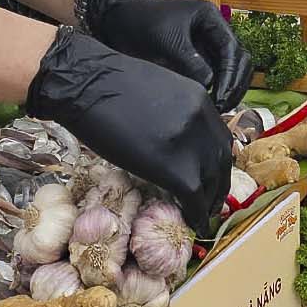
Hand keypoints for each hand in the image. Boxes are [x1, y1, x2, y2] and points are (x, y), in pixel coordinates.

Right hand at [26, 29, 233, 225]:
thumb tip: (173, 137)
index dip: (218, 162)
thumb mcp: (157, 90)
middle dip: (219, 184)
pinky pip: (193, 196)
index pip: (219, 137)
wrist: (84, 83)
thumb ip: (175, 111)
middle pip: (221, 160)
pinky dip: (196, 214)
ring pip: (212, 181)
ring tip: (203, 216)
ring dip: (209, 202)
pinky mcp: (173, 166)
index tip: (212, 176)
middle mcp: (202, 119)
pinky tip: (193, 224)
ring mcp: (189, 142)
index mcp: (199, 99)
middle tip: (212, 202)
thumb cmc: (106, 83)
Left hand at [85, 0, 253, 111]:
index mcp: (210, 17)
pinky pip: (213, 73)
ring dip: (228, 87)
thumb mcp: (166, 41)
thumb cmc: (140, 21)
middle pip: (238, 59)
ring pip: (229, 68)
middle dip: (235, 83)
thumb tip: (209, 85)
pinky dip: (215, 88)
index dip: (230, 75)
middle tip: (224, 106)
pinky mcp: (195, 56)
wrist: (115, 17)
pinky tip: (208, 102)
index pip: (232, 49)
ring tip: (219, 107)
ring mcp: (205, 43)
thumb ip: (190, 62)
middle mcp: (213, 29)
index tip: (221, 97)